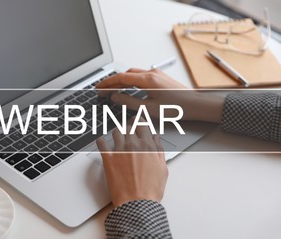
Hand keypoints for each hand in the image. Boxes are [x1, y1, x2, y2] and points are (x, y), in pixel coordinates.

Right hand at [97, 68, 223, 122]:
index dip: (107, 83)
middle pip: (125, 74)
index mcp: (147, 79)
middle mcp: (151, 73)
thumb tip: (115, 97)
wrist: (196, 104)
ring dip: (121, 81)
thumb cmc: (177, 107)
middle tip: (103, 91)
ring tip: (112, 90)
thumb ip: (129, 101)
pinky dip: (130, 81)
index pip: (120, 77)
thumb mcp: (149, 108)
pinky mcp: (160, 77)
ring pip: (133, 74)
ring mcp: (156, 74)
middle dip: (112, 82)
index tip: (98, 88)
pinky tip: (128, 88)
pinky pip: (140, 76)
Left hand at [97, 121, 167, 207]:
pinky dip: (101, 141)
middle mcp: (134, 145)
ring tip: (117, 137)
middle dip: (129, 126)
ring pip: (116, 131)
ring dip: (117, 132)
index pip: (143, 124)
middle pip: (129, 125)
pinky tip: (102, 143)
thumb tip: (155, 139)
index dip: (140, 121)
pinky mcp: (108, 159)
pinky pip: (101, 143)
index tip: (137, 121)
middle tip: (128, 130)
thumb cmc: (151, 190)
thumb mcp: (162, 169)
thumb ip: (159, 150)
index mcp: (148, 146)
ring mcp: (120, 150)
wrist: (137, 204)